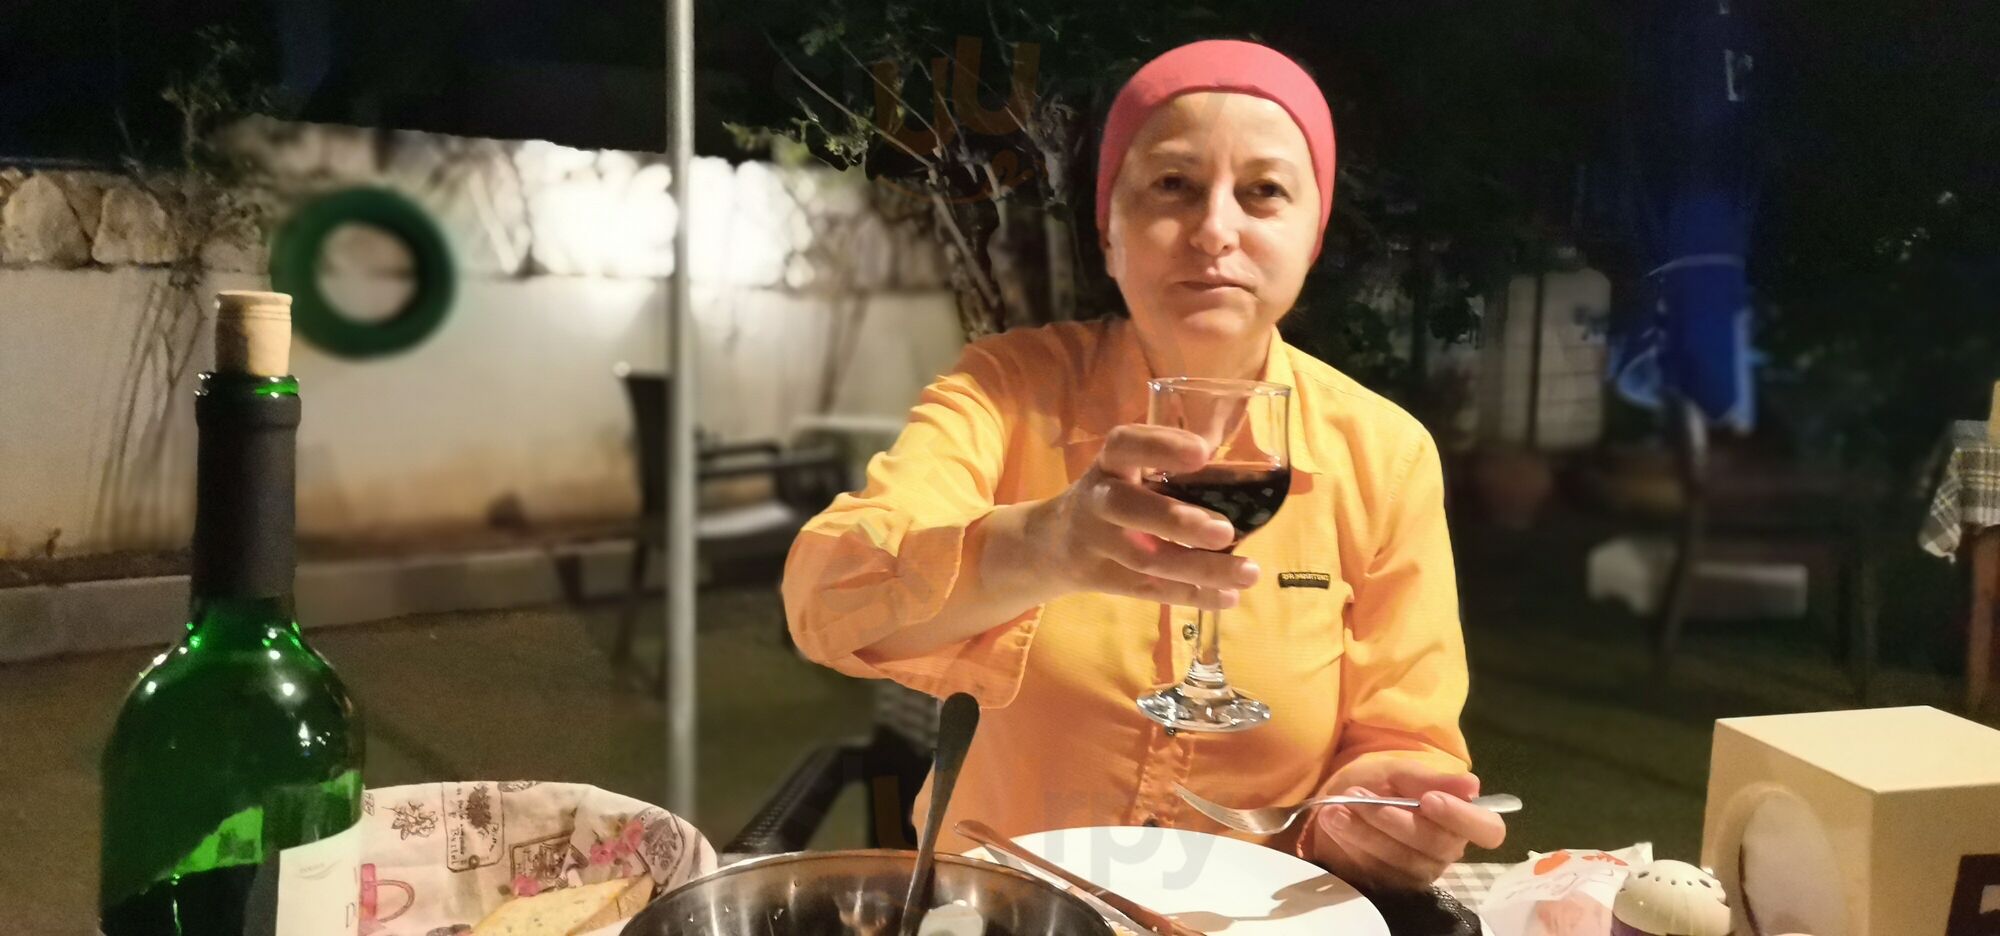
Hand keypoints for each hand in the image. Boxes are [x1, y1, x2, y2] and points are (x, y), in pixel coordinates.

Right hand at [1026, 424, 1259, 609]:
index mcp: (1109, 464)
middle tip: (1225, 531)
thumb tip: (1231, 449)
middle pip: (1128, 509)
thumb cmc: (1111, 494)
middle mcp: (1098, 500)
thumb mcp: (1126, 469)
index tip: (1203, 452)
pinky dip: (1191, 594)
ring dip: (1199, 568)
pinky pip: (1149, 590)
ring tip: (1248, 573)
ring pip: (1145, 558)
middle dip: (1177, 521)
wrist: (1050, 544)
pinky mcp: (1107, 580)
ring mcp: (1099, 544)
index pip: (1125, 445)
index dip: (1161, 446)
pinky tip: (1228, 597)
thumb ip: (1168, 462)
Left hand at [1304, 761, 1506, 891]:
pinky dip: (1352, 842)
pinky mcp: (1390, 884)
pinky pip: (1377, 870)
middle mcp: (1445, 850)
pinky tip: (1333, 820)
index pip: (1488, 830)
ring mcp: (1418, 872)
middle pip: (1436, 844)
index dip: (1463, 818)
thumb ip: (1430, 779)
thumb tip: (1472, 785)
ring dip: (1366, 829)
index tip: (1429, 800)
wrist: (1336, 800)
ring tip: (1338, 806)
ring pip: (1402, 859)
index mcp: (1459, 819)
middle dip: (1394, 818)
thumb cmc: (1377, 782)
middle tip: (1358, 793)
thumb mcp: (1398, 771)